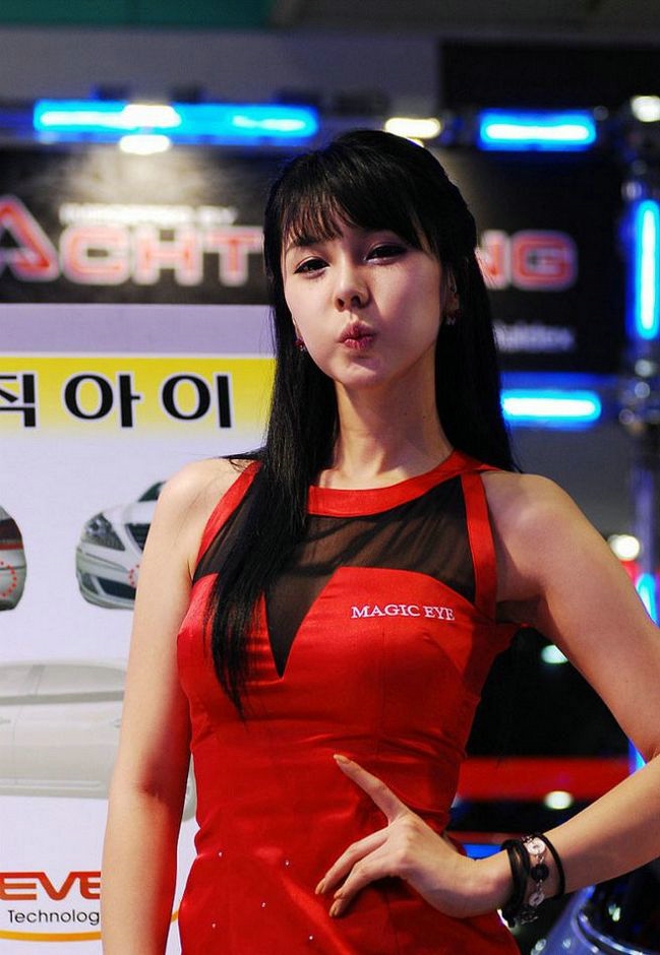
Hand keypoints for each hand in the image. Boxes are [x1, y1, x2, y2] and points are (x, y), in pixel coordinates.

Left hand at [316, 755, 507, 918]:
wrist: (474, 885)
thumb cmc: (450, 875)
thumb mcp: (422, 854)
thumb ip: (401, 850)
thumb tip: (376, 865)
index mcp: (408, 819)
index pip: (379, 790)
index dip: (357, 774)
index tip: (339, 758)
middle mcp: (402, 824)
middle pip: (357, 846)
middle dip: (336, 868)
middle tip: (322, 886)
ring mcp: (401, 839)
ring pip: (357, 862)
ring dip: (339, 884)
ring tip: (329, 900)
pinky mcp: (401, 857)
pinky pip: (365, 874)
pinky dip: (350, 889)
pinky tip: (342, 900)